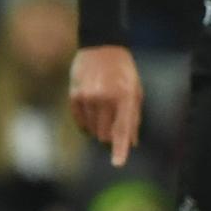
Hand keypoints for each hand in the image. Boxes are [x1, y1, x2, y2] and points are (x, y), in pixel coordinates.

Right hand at [68, 45, 142, 167]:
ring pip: (92, 130)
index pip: (122, 129)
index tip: (117, 163)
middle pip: (105, 135)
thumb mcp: (135, 92)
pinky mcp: (74, 96)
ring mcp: (87, 98)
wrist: (101, 47)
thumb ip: (133, 119)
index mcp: (125, 97)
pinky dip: (87, 123)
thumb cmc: (123, 72)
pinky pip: (80, 122)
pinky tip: (92, 110)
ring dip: (98, 128)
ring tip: (103, 110)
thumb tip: (131, 143)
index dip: (120, 148)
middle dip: (110, 135)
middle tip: (113, 122)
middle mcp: (105, 98)